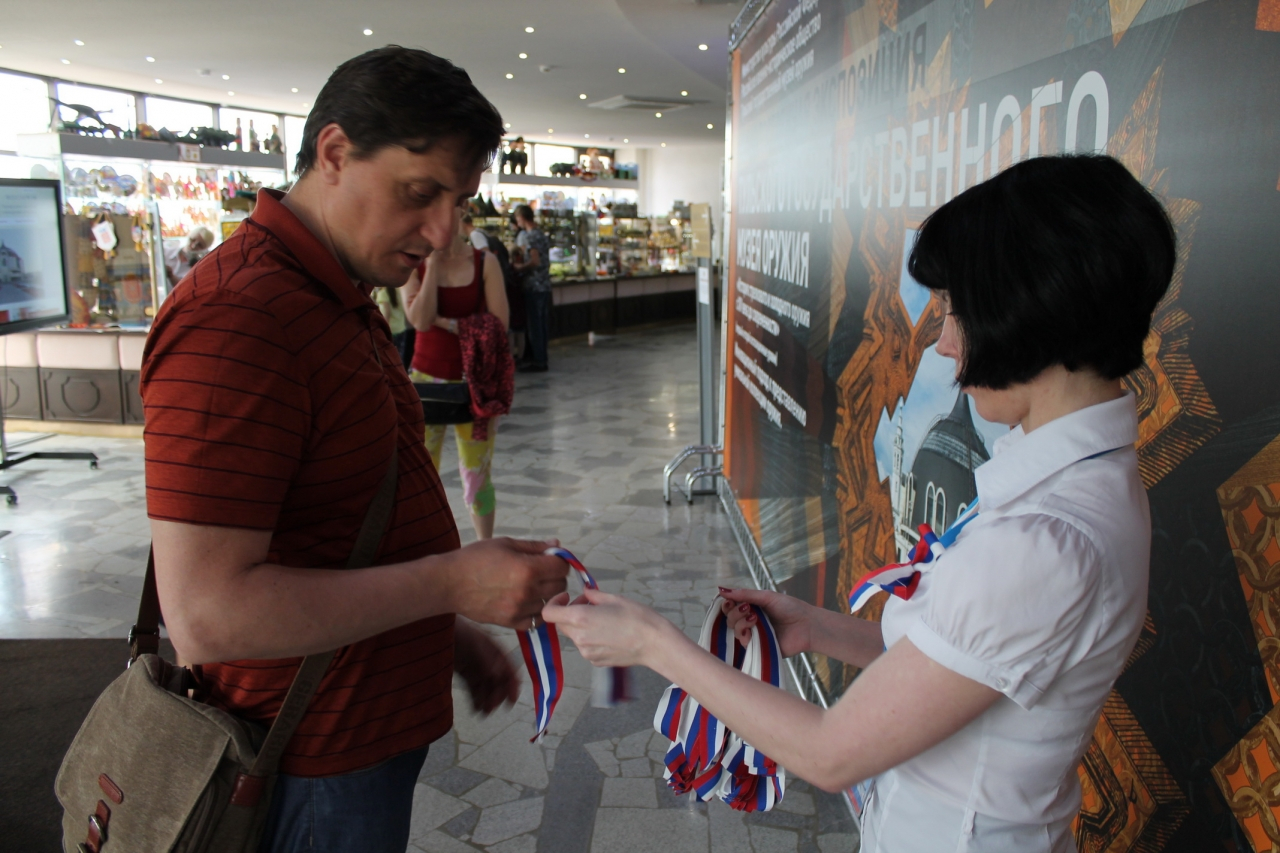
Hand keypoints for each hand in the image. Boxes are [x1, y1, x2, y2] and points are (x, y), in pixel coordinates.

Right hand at [448, 537, 567, 629]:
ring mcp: (519, 609)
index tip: (550, 559)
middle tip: (542, 571)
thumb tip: (557, 546)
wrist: (449, 583)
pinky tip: (526, 602)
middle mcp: (527, 591)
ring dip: (546, 594)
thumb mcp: (505, 543)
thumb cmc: (475, 558)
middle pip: (560, 586)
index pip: (562, 567)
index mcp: (528, 569)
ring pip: (549, 603)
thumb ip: (534, 546)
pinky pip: (536, 621)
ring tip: (531, 586)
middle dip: (555, 576)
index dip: (559, 561)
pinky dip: (535, 611)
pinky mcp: (510, 622)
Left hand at [454, 618, 518, 713]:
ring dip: (487, 700)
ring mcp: (476, 666)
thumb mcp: (473, 644)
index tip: (511, 700)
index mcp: (494, 650)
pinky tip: (476, 709)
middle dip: (497, 695)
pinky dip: (476, 699)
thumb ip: (486, 659)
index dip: (512, 684)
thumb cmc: (455, 632)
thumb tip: (498, 675)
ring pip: (486, 686)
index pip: (509, 668)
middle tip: (492, 708)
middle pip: (498, 680)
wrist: (434, 631)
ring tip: (483, 712)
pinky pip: (474, 688)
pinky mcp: (464, 672)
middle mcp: (487, 659)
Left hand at [541, 588, 678, 668]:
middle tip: (589, 603)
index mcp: (580, 618)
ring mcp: (586, 652)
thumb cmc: (637, 618)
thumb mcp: (614, 598)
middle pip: (561, 624)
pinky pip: (585, 646)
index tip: (566, 597)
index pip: (549, 613)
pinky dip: (590, 637)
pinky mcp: (595, 661)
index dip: (554, 602)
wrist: (654, 643)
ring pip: (574, 635)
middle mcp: (579, 638)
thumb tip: (585, 593)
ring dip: (580, 625)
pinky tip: (609, 632)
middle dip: (570, 612)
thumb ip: (593, 595)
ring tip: (602, 618)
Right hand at [720, 587, 814, 656]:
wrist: (807, 625)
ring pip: (734, 630)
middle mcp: (750, 622)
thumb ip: (744, 594)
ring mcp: (754, 635)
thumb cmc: (790, 608)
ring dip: (740, 622)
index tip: (729, 601)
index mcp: (751, 608)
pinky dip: (745, 634)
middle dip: (734, 612)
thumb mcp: (766, 597)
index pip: (730, 607)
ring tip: (755, 617)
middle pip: (729, 619)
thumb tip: (721, 589)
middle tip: (747, 608)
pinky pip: (743, 643)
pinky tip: (753, 628)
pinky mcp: (759, 648)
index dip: (726, 604)